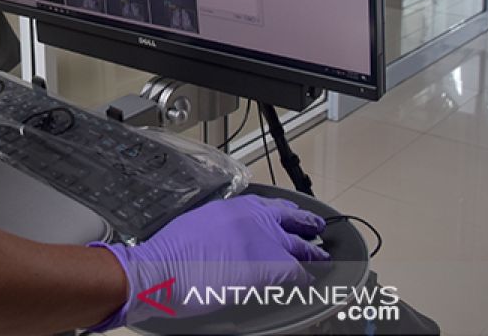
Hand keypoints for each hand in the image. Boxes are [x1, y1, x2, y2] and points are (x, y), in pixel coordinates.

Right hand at [88, 195, 328, 329]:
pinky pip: (299, 273)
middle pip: (291, 221)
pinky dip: (307, 278)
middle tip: (317, 230)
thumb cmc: (171, 251)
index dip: (286, 212)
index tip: (292, 215)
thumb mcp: (197, 224)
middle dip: (307, 226)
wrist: (164, 268)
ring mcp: (265, 241)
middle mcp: (254, 219)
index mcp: (234, 207)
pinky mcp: (270, 267)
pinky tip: (312, 282)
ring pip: (301, 246)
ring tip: (323, 257)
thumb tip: (228, 238)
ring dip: (312, 253)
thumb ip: (219, 226)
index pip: (270, 205)